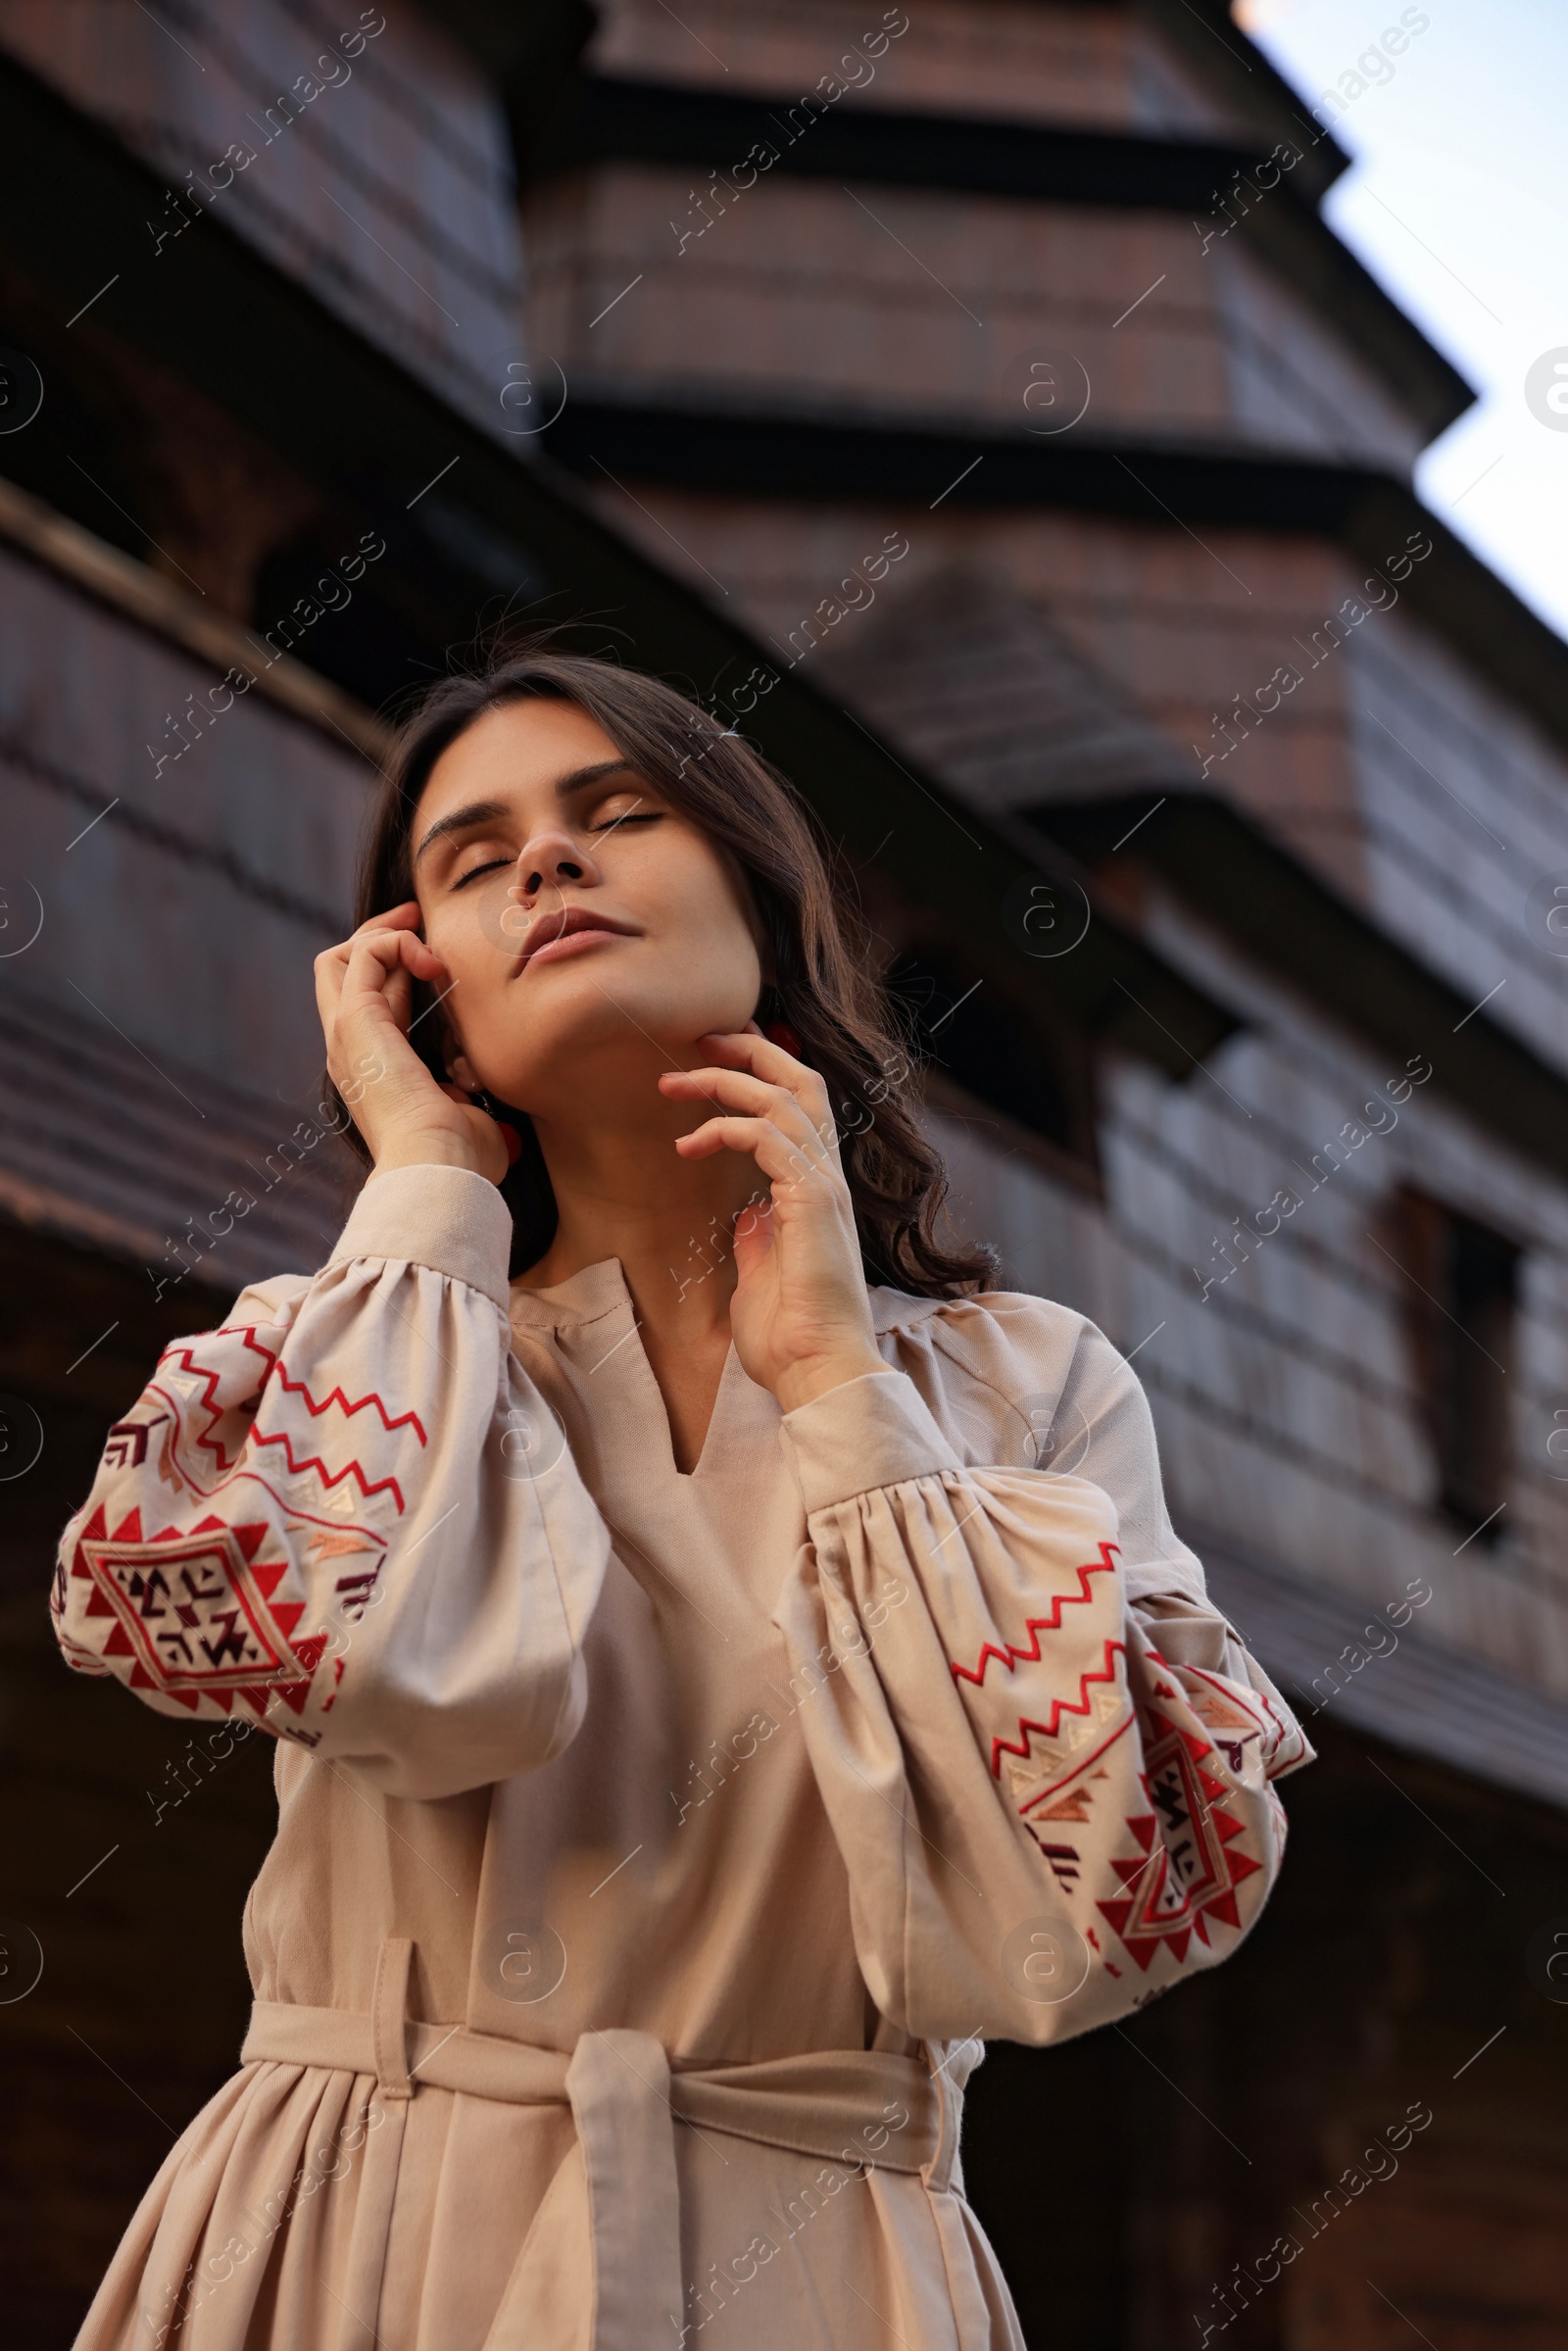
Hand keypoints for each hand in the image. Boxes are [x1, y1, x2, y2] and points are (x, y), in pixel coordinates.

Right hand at [315, 902, 507, 1181]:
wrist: (439, 1173)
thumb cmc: (461, 1164)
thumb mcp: (469, 1126)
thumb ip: (477, 1118)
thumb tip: (508, 1135)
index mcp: (371, 1071)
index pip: (368, 1003)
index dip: (397, 971)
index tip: (436, 956)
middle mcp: (349, 1051)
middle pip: (337, 972)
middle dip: (377, 936)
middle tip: (417, 919)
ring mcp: (346, 1036)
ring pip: (339, 958)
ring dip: (385, 935)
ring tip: (426, 937)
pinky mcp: (357, 1022)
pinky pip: (365, 955)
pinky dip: (397, 943)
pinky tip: (434, 963)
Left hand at [658, 1028, 891, 1411]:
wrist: (819, 1370)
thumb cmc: (791, 1337)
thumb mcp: (761, 1274)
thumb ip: (757, 1237)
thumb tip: (745, 1216)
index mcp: (816, 1191)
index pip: (800, 1106)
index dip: (762, 1072)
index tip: (715, 1058)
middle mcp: (826, 1178)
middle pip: (801, 1080)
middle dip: (749, 1051)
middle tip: (698, 1040)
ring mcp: (824, 1186)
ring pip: (784, 1097)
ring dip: (724, 1080)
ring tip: (673, 1083)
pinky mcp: (812, 1200)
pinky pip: (769, 1137)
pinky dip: (726, 1127)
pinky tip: (689, 1143)